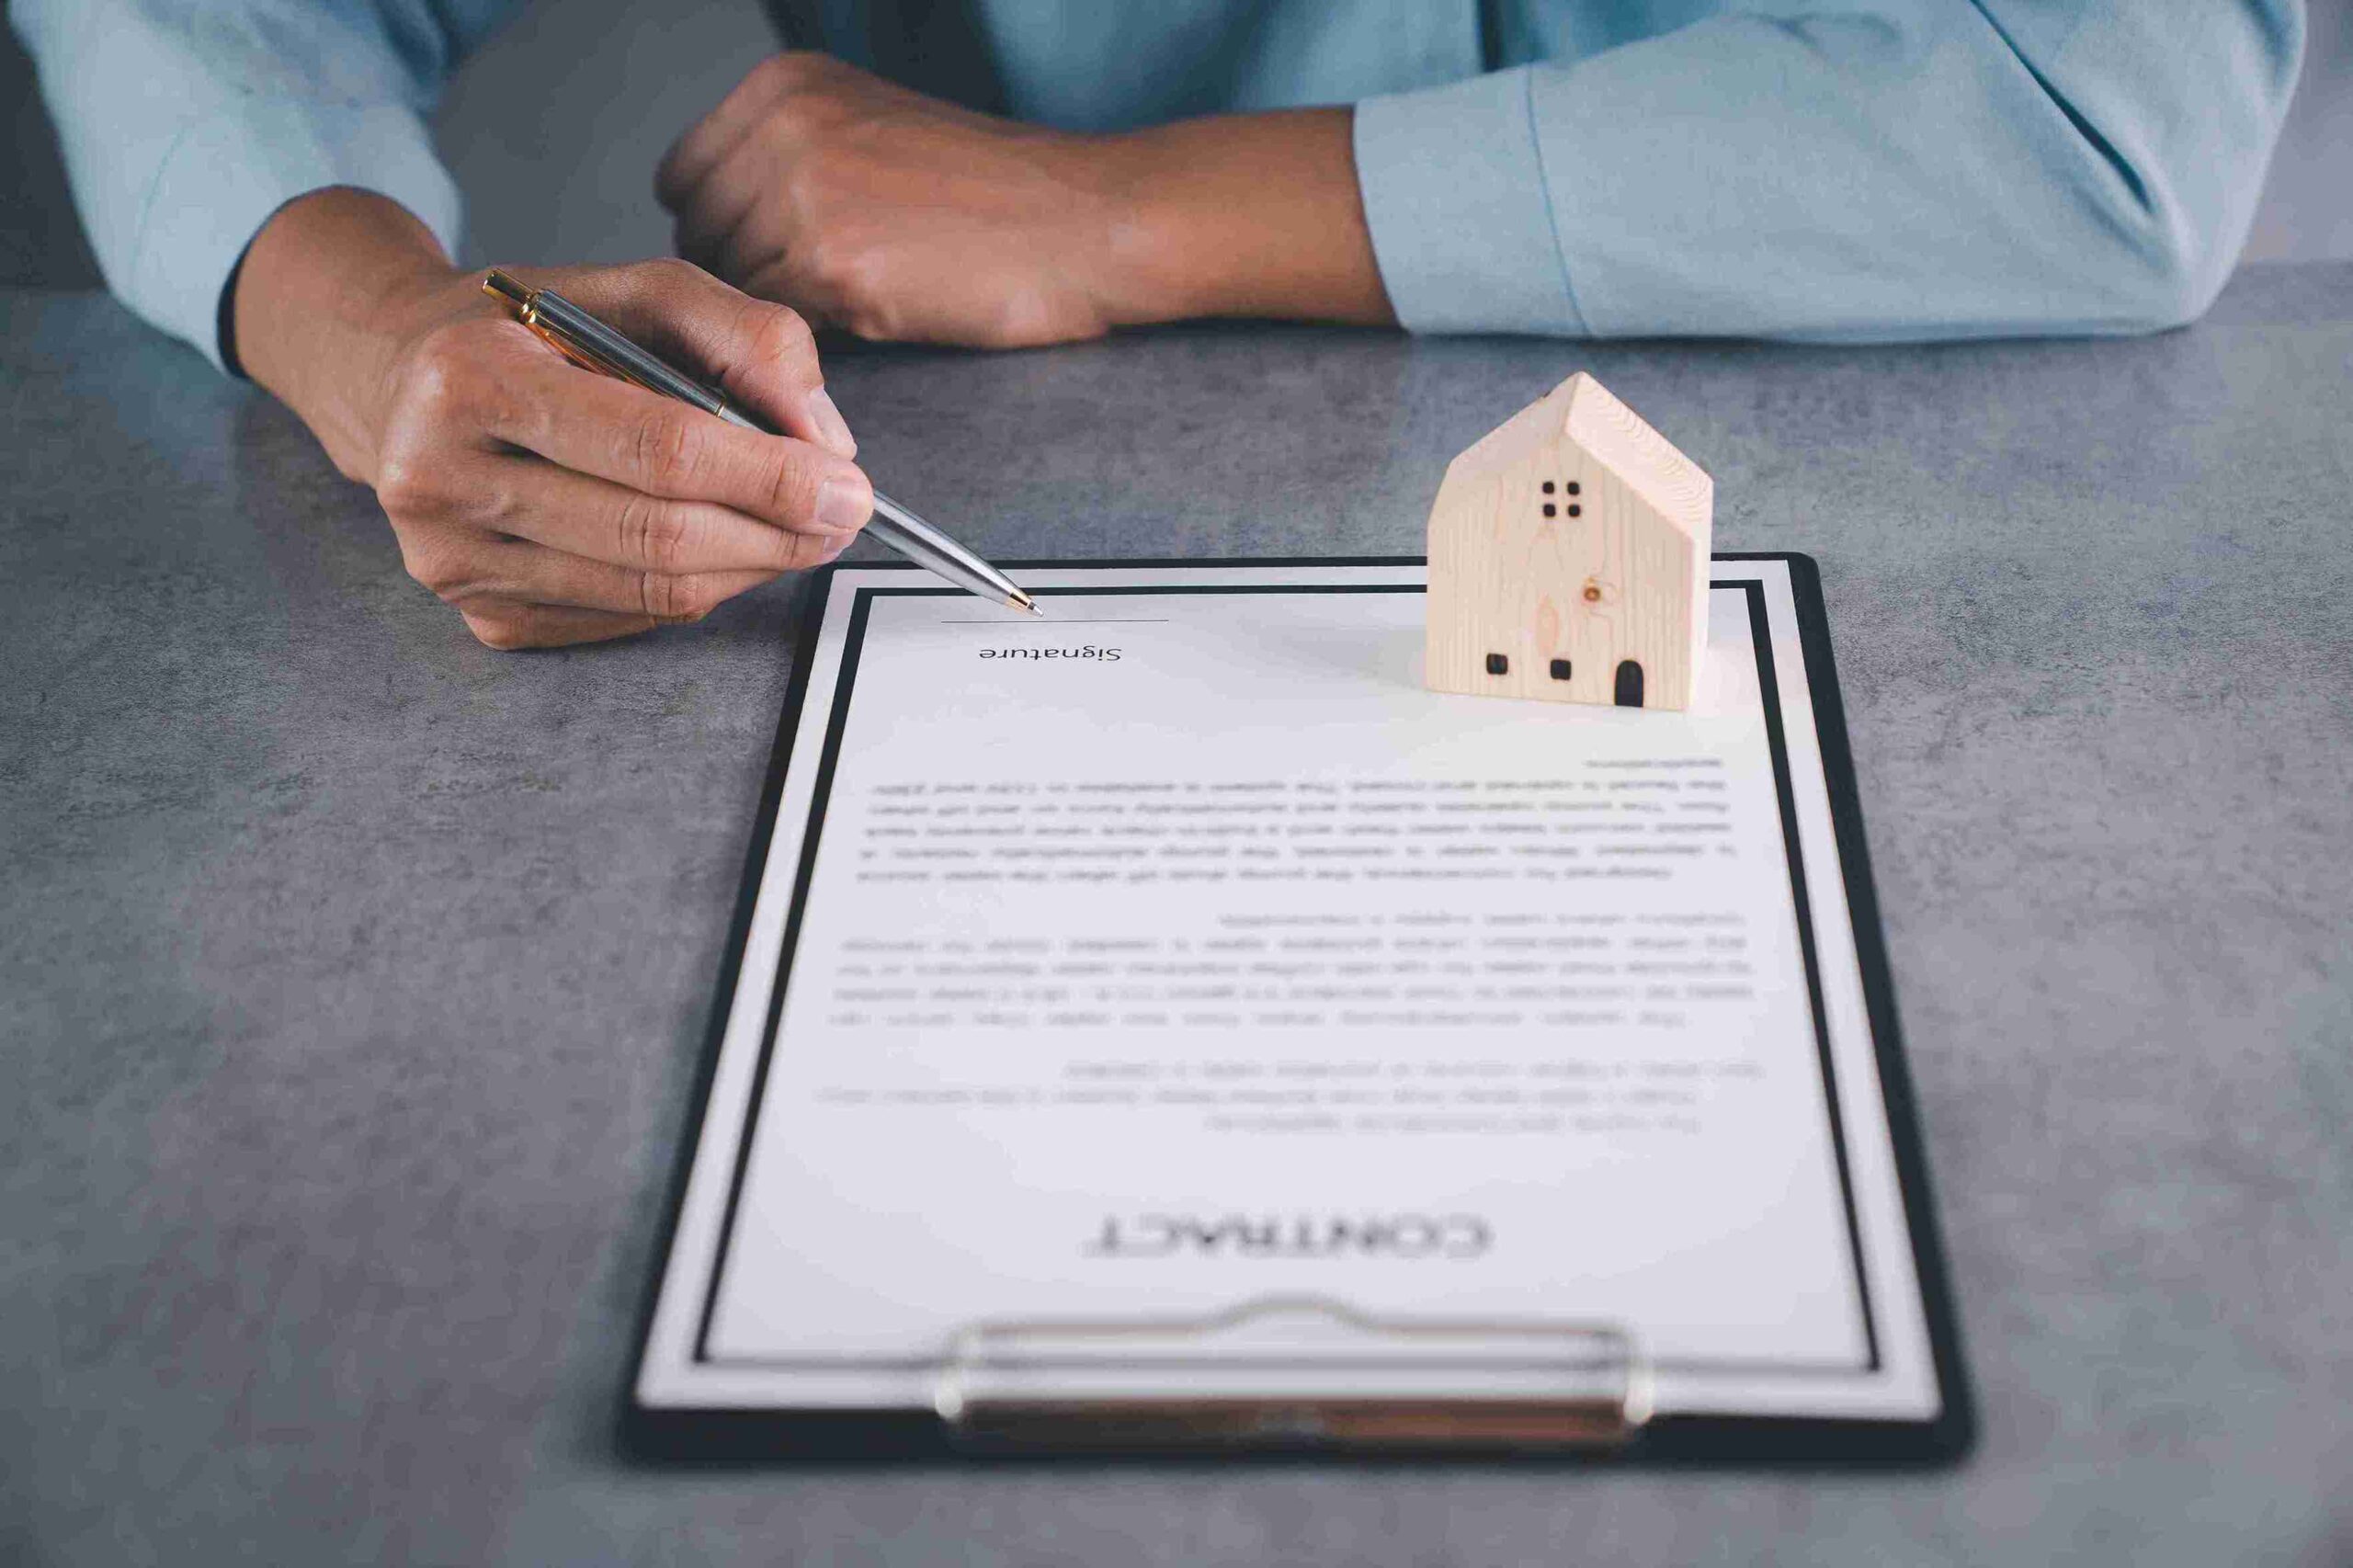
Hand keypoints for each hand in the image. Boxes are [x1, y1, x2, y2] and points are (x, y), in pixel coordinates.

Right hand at [233, 190, 870, 648]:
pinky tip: (719, 547)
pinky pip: (628, 617)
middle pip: (659, 533)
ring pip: (652, 589)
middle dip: (777, 533)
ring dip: (750, 566)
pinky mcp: (481, 613)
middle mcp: (441, 476)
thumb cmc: (531, 331)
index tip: (846, 486)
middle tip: (843, 517)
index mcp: (471, 377)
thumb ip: (746, 337)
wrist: (402, 379)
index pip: (658, 448)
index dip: (769, 477)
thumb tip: (824, 438)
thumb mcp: (636, 290)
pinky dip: (696, 587)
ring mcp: (454, 560)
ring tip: (799, 531)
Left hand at [656, 54, 1394, 347]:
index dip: (723, 228)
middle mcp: (780, 127)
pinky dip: (814, 338)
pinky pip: (775, 328)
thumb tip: (720, 219)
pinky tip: (878, 315)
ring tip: (862, 299)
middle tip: (822, 290)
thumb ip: (791, 152)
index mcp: (785, 84)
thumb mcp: (875, 126)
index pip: (684, 177)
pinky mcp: (827, 266)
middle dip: (746, 273)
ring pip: (731, 289)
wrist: (1083, 222)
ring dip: (781, 313)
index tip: (772, 254)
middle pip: (698, 235)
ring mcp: (799, 194)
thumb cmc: (997, 191)